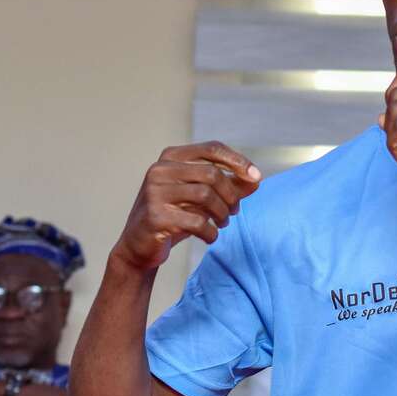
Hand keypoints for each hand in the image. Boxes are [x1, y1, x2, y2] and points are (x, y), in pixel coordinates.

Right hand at [112, 141, 260, 271]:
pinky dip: (211, 231)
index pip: (212, 148)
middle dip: (231, 194)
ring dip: (222, 213)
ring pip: (205, 195)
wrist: (140, 247)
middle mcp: (160, 170)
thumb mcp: (201, 199)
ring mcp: (154, 192)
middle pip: (212, 174)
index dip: (238, 161)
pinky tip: (210, 236)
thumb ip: (228, 186)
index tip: (256, 177)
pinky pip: (196, 221)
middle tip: (234, 210)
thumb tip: (256, 180)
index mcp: (171, 157)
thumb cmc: (174, 217)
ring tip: (223, 223)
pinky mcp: (155, 216)